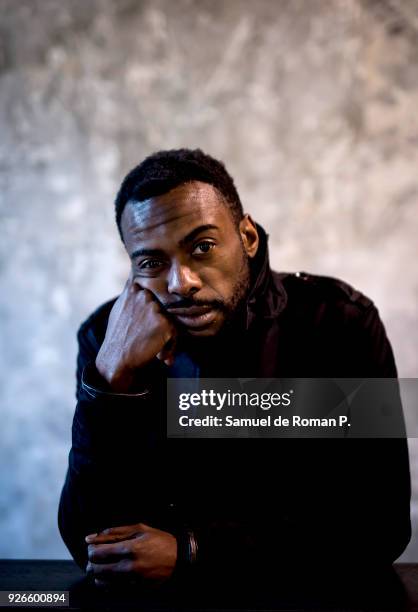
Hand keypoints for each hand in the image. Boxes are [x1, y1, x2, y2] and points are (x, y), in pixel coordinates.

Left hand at [85, 523, 177, 586]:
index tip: (94, 546)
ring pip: (100, 582)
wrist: (178, 558)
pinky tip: (111, 573)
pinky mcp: (134, 590)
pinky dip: (105, 582)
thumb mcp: (138, 529)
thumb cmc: (158, 540)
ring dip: (97, 573)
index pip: (97, 554)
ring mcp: (131, 581)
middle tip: (97, 556)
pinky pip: (110, 589)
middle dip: (92, 562)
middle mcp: (128, 567)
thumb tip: (90, 538)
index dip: (91, 550)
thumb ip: (113, 532)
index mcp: (129, 549)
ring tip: (103, 565)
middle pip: (95, 569)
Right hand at [95, 272, 176, 391]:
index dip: (153, 314)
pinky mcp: (164, 323)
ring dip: (167, 337)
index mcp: (134, 289)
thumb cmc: (118, 335)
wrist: (116, 358)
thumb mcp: (119, 308)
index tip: (147, 327)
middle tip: (150, 341)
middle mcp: (145, 295)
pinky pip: (175, 333)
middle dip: (161, 325)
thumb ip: (130, 293)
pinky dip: (170, 347)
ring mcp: (155, 308)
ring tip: (155, 351)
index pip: (155, 294)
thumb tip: (134, 276)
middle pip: (165, 308)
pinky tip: (160, 356)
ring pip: (171, 321)